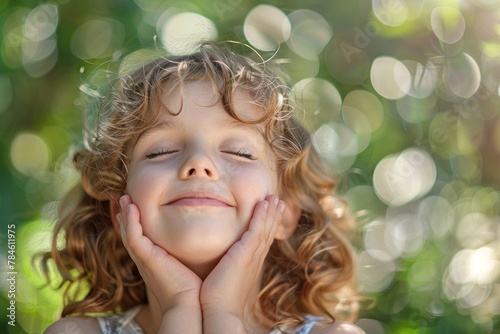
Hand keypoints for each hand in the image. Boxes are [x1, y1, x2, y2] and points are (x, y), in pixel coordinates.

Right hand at [117, 195, 201, 313]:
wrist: (191, 305)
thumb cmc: (196, 290)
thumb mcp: (191, 266)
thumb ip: (192, 254)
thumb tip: (205, 243)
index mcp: (155, 262)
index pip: (142, 239)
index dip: (136, 224)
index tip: (136, 207)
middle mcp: (146, 260)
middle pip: (130, 234)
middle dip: (126, 217)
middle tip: (124, 199)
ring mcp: (144, 259)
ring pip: (128, 233)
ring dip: (125, 214)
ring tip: (124, 198)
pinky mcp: (146, 258)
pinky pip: (133, 236)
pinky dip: (131, 221)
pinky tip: (131, 208)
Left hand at [200, 195, 284, 323]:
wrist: (218, 310)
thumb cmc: (216, 298)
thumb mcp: (223, 276)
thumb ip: (222, 265)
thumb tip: (215, 260)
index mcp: (250, 263)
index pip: (262, 240)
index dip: (267, 225)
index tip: (270, 212)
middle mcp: (255, 258)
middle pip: (268, 232)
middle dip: (273, 215)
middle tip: (278, 200)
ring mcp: (252, 255)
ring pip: (266, 228)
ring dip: (271, 212)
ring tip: (275, 198)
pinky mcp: (246, 253)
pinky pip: (257, 230)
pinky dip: (262, 216)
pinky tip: (264, 204)